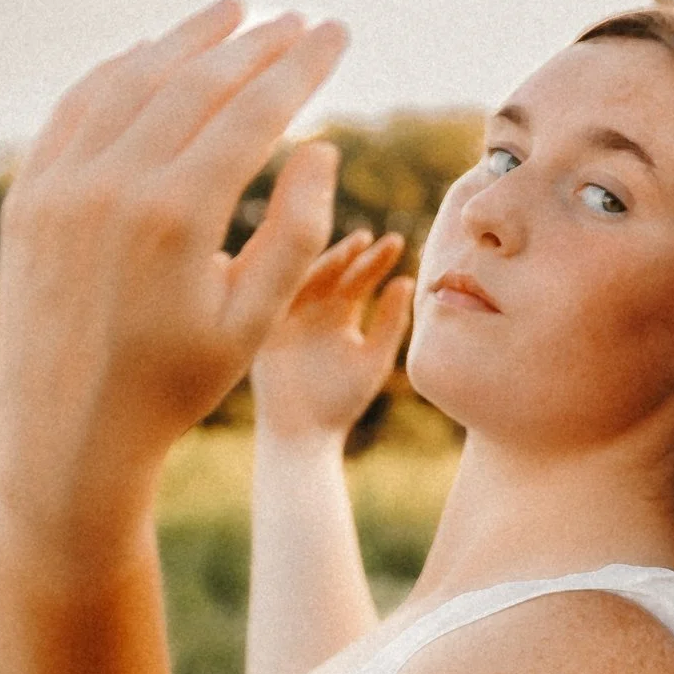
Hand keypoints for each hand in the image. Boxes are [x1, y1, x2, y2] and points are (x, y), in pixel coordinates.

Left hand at [0, 0, 350, 516]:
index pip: (253, 112)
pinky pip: (76, 108)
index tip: (336, 33)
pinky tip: (152, 53)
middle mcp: (111, 186)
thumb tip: (321, 148)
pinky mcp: (27, 194)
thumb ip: (296, 231)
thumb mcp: (253, 319)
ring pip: (131, 80)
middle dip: (255, 44)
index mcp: (175, 217)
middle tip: (298, 19)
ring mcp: (60, 184)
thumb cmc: (174, 385)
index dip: (302, 67)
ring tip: (233, 11)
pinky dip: (119, 71)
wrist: (68, 435)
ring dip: (186, 40)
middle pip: (195, 82)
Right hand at [249, 225, 413, 443]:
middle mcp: (313, 308)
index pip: (358, 278)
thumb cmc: (342, 402)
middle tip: (369, 239)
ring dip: (324, 261)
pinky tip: (303, 259)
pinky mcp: (265, 324)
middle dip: (350, 253)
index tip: (396, 242)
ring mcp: (287, 312)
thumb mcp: (373, 359)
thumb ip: (390, 322)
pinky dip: (285, 274)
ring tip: (347, 249)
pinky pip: (274, 293)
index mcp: (340, 315)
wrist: (302, 433)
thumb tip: (408, 281)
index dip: (376, 259)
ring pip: (304, 277)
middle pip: (333, 271)